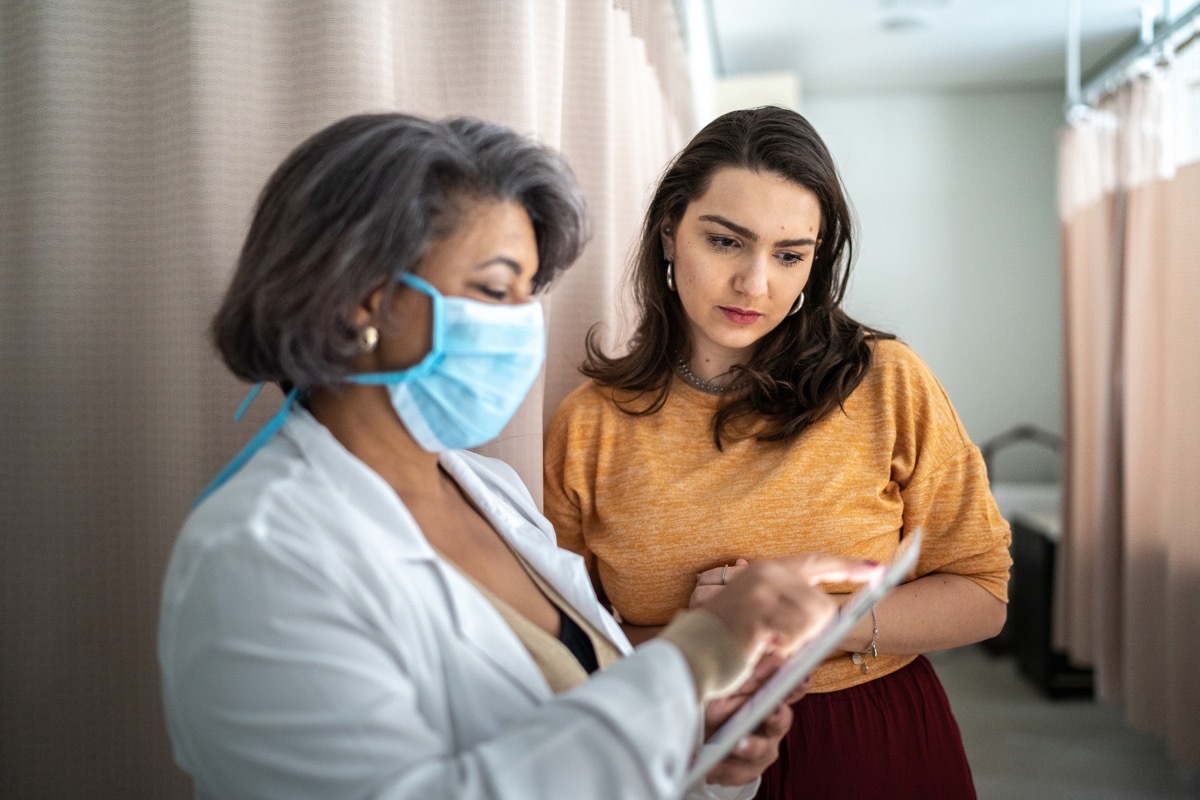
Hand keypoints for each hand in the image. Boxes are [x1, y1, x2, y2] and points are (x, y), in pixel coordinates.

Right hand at [699, 554, 883, 663]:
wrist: (690, 653)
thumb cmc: (728, 640)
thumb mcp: (763, 613)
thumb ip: (793, 606)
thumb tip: (833, 614)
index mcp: (769, 569)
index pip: (818, 562)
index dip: (850, 568)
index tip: (879, 571)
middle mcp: (767, 573)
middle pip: (823, 604)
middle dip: (814, 631)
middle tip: (782, 642)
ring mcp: (762, 591)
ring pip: (813, 621)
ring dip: (797, 643)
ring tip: (767, 645)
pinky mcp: (758, 614)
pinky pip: (796, 637)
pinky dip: (785, 650)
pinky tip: (762, 648)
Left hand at [701, 655, 811, 785]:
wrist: (696, 741)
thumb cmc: (714, 706)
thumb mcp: (727, 688)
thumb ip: (750, 677)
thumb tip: (776, 657)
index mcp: (769, 698)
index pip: (789, 688)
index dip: (798, 684)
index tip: (800, 678)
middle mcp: (771, 724)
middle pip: (782, 720)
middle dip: (777, 716)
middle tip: (772, 710)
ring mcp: (762, 749)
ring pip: (764, 749)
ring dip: (752, 746)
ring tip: (738, 743)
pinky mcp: (747, 770)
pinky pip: (741, 771)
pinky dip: (726, 767)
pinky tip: (715, 764)